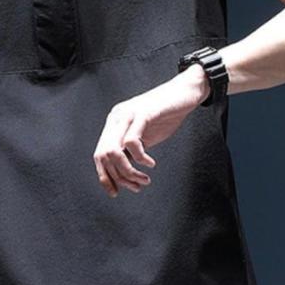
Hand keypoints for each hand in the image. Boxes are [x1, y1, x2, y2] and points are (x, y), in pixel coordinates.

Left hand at [93, 64, 208, 196]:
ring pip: (114, 151)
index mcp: (114, 123)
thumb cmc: (166, 114)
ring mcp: (128, 114)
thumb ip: (131, 150)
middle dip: (118, 177)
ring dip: (129, 172)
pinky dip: (140, 158)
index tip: (116, 192)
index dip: (105, 177)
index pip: (99, 155)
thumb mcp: (144, 136)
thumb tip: (123, 174)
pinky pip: (132, 141)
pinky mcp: (143, 114)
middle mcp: (116, 118)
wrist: (185, 92)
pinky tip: (150, 163)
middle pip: (103, 155)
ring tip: (144, 179)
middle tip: (136, 187)